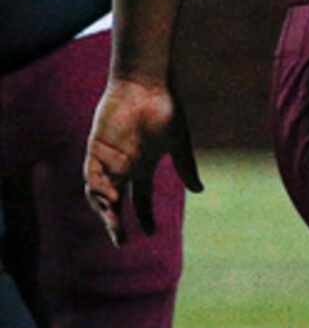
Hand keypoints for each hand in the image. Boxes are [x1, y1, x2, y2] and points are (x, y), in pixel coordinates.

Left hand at [84, 75, 201, 246]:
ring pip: (99, 193)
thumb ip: (186, 166)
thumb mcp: (179, 143)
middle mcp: (123, 166)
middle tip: (121, 242)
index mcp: (143, 166)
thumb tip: (199, 190)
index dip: (144, 217)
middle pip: (115, 202)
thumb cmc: (166, 109)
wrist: (148, 86)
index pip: (140, 199)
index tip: (151, 234)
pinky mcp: (96, 148)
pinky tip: (110, 199)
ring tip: (113, 224)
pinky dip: (98, 189)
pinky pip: (91, 175)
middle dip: (116, 223)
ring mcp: (108, 158)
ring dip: (104, 211)